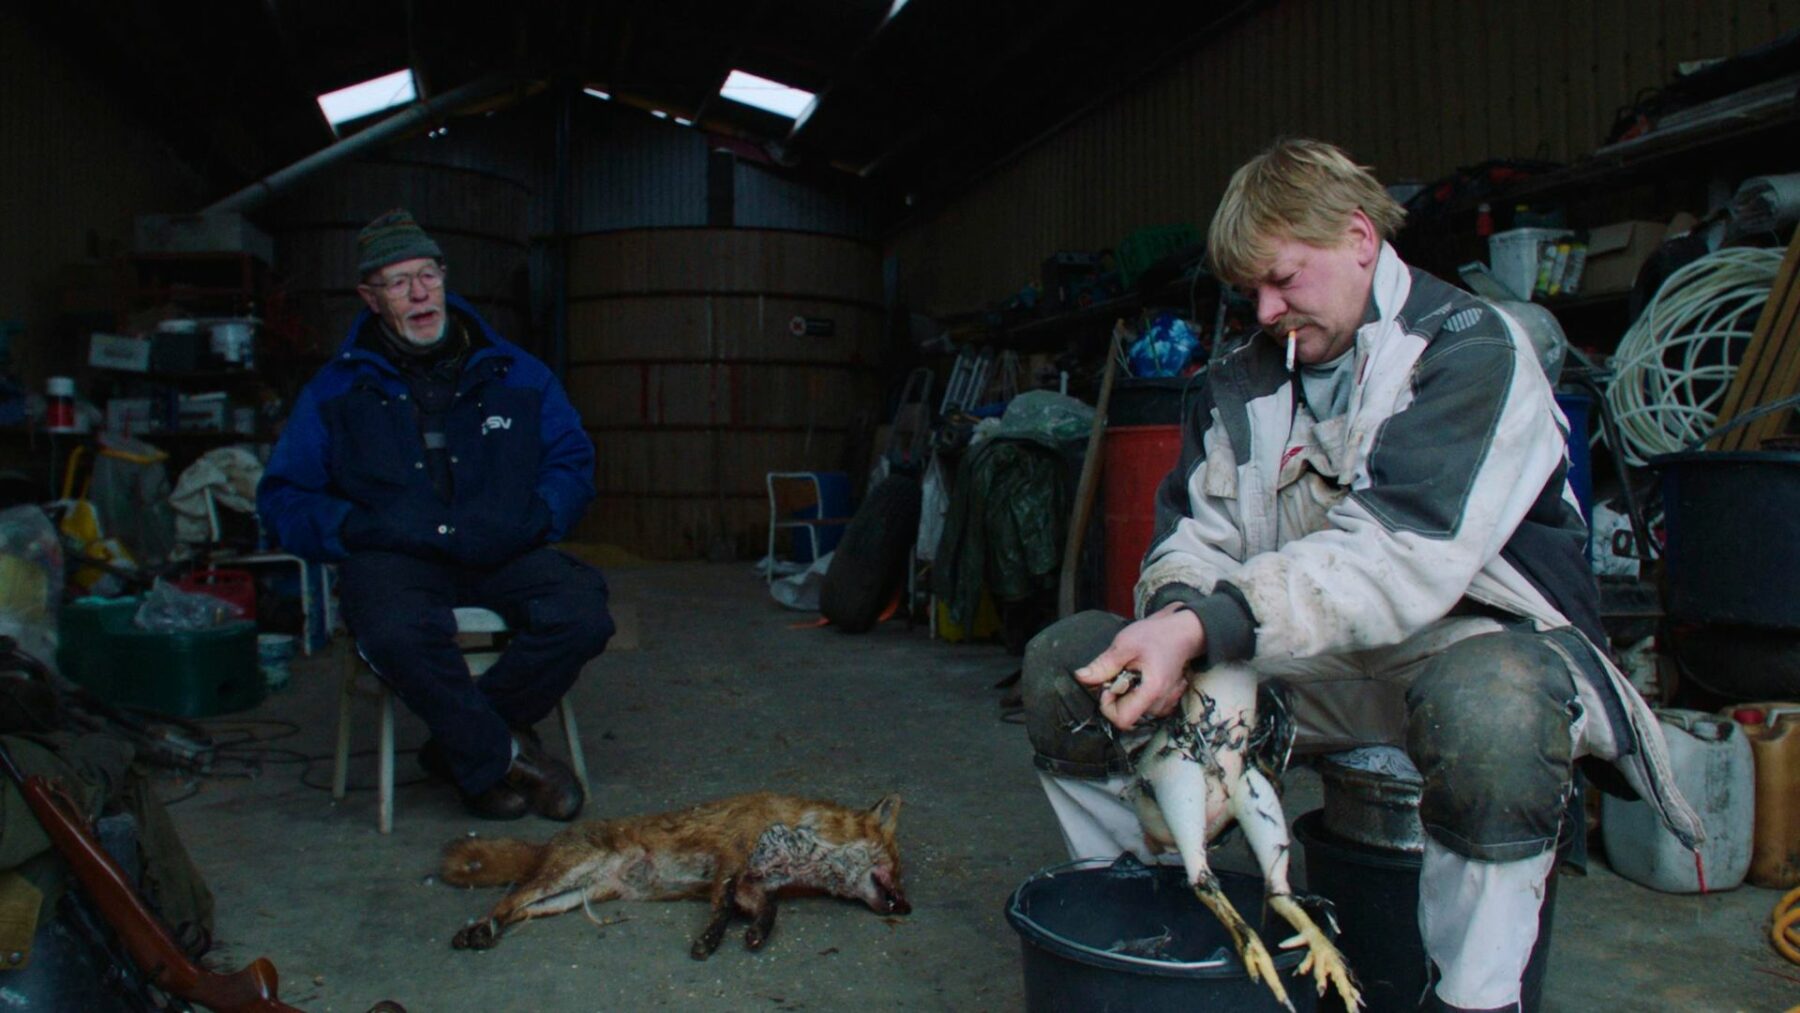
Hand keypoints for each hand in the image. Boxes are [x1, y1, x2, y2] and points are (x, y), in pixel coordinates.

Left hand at [1073, 604, 1205, 729]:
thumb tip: (1081, 678)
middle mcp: (1162, 703)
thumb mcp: (1124, 644)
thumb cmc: (1156, 635)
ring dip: (1127, 695)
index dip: (1108, 705)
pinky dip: (1138, 695)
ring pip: (1135, 712)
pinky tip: (1141, 678)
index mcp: (1152, 691)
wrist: (1183, 632)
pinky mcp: (1167, 702)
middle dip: (1117, 697)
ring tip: (1133, 672)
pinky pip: (1145, 708)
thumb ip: (1103, 665)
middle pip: (1127, 715)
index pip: (1122, 720)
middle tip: (1121, 672)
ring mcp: (1166, 704)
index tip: (1109, 684)